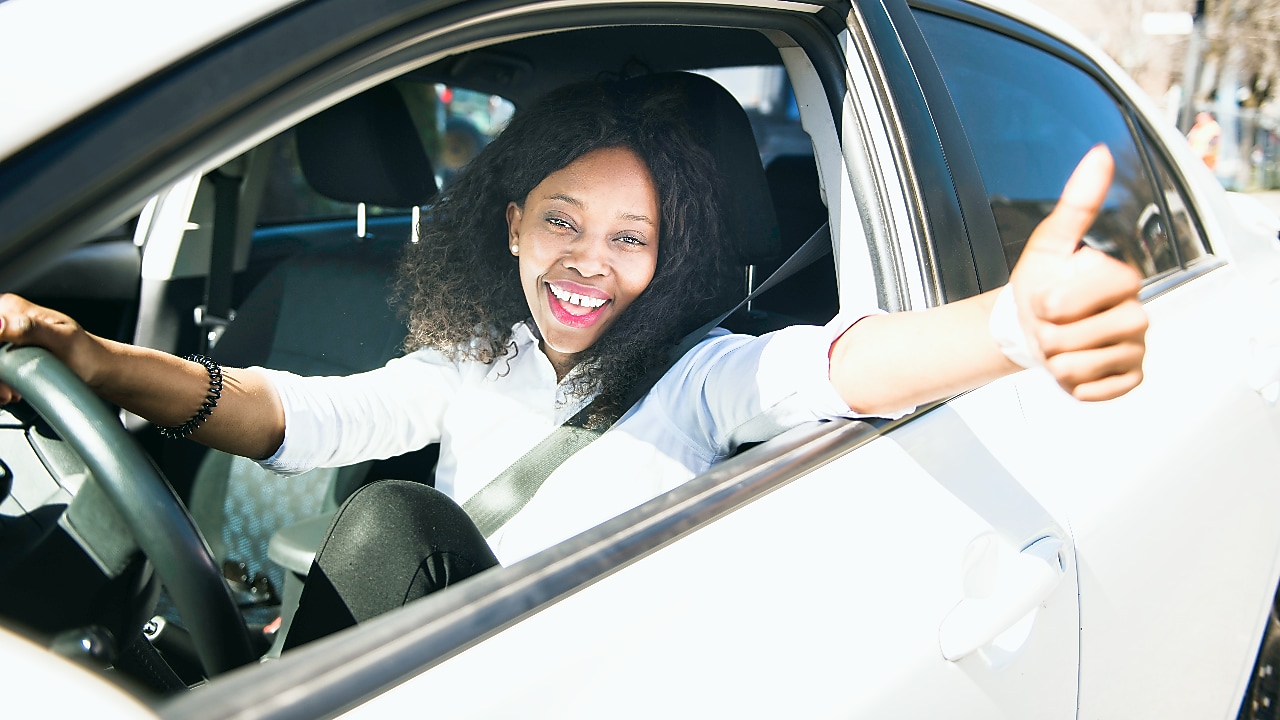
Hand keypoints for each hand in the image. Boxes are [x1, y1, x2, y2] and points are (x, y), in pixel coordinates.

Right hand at [0, 293, 98, 403]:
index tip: (2, 371)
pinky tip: (10, 394)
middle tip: (6, 393)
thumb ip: (30, 329)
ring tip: (10, 395)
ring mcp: (3, 339)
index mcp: (11, 308)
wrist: (97, 371)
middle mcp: (3, 321)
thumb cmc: (86, 354)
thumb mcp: (61, 340)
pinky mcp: (5, 356)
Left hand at [1007, 145, 1147, 400]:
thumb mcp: (1051, 240)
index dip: (1063, 299)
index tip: (1045, 299)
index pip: (1104, 288)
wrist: (1024, 328)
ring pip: (1085, 364)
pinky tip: (1070, 366)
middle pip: (1091, 333)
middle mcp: (1138, 315)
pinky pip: (1095, 390)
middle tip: (1049, 324)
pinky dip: (1071, 383)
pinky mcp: (1127, 381)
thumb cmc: (1041, 283)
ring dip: (1055, 358)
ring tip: (1057, 344)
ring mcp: (1135, 351)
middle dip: (1052, 331)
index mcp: (1124, 280)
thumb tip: (1098, 154)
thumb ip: (1078, 200)